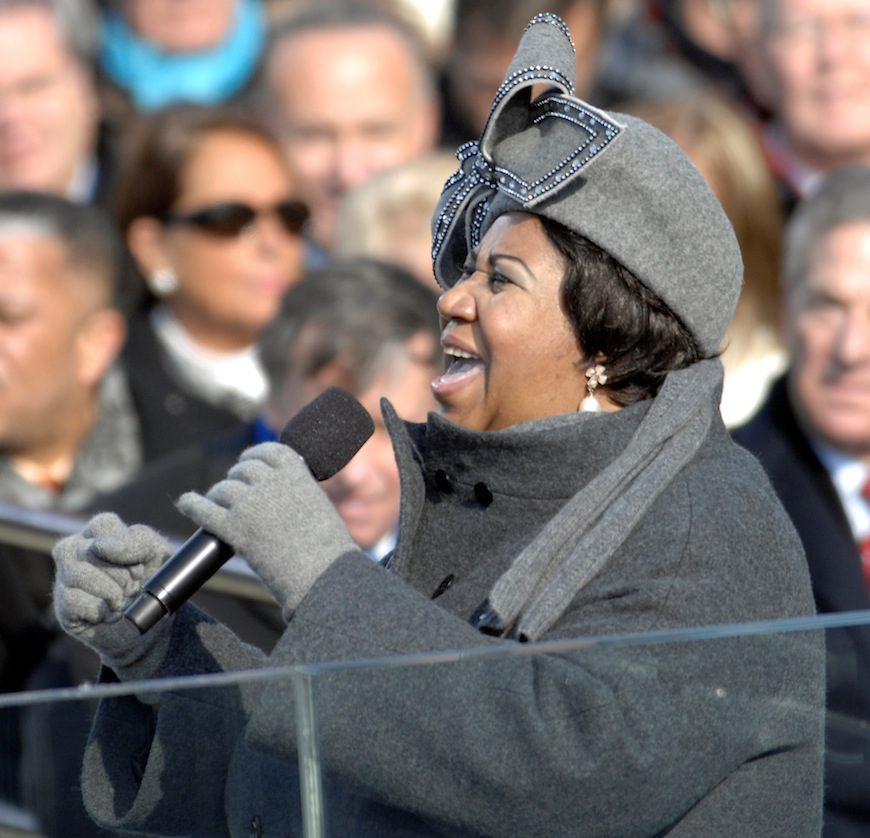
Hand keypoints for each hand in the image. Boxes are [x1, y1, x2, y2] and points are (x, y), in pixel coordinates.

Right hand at [53, 512, 173, 679]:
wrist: (153, 626)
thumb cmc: (154, 582)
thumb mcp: (158, 554)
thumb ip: (137, 540)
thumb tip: (100, 547)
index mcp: (100, 533)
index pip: (103, 524)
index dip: (126, 548)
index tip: (140, 567)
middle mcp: (76, 550)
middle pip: (91, 550)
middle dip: (122, 574)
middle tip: (132, 586)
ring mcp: (65, 577)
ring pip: (79, 573)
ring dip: (111, 591)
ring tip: (122, 600)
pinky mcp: (62, 605)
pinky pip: (73, 600)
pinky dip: (99, 610)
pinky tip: (108, 614)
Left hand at [176, 442, 357, 617]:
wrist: (324, 574)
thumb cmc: (326, 546)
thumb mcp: (316, 502)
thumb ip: (295, 488)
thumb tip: (272, 486)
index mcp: (295, 471)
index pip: (266, 451)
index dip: (254, 456)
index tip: (249, 462)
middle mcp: (270, 482)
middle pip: (242, 470)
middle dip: (237, 479)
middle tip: (236, 493)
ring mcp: (250, 504)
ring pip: (222, 490)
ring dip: (219, 495)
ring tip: (220, 506)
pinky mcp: (234, 528)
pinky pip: (203, 509)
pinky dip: (192, 504)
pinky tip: (186, 503)